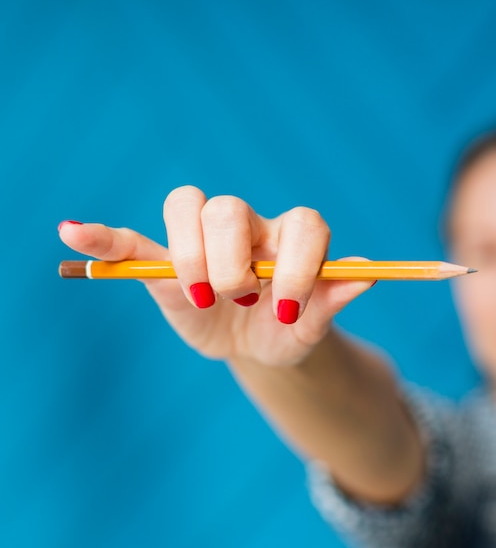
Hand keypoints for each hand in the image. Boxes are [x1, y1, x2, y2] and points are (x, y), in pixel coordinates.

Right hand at [58, 186, 374, 364]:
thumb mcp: (310, 329)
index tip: (287, 308)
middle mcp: (250, 228)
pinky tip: (76, 234)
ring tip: (203, 296)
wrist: (260, 341)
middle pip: (231, 209)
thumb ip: (332, 302)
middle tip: (240, 301)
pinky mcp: (165, 261)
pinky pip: (131, 240)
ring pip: (189, 206)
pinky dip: (105, 237)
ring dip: (191, 254)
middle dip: (232, 262)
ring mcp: (204, 241)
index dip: (297, 263)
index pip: (302, 224)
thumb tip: (367, 275)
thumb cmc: (288, 330)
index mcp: (292, 239)